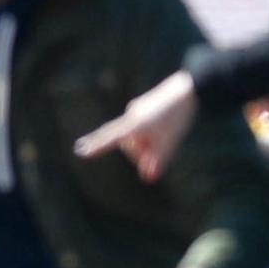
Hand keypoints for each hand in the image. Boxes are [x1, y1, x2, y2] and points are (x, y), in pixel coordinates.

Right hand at [73, 72, 198, 181]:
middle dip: (140, 153)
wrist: (188, 89)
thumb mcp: (169, 144)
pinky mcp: (142, 107)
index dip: (95, 146)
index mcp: (135, 125)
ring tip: (165, 140)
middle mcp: (131, 116)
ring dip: (145, 144)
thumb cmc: (178, 118)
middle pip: (127, 144)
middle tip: (158, 157)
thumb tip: (146, 177)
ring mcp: (136, 110)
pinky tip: (163, 131)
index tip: (79, 150)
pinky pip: (140, 127)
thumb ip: (157, 162)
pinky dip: (148, 135)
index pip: (110, 139)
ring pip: (134, 136)